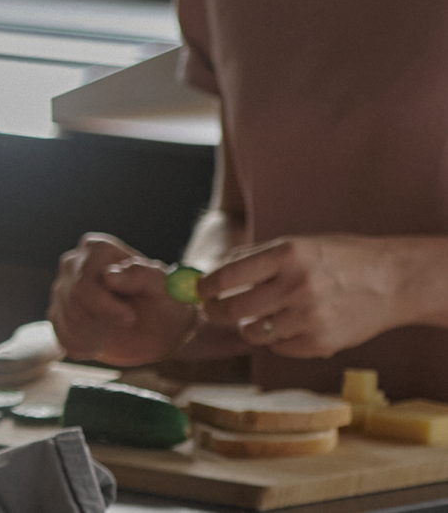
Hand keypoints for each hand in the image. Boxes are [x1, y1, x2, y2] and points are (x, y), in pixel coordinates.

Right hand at [49, 233, 197, 366]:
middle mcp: (74, 263)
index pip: (85, 280)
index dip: (104, 304)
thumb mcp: (163, 290)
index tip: (129, 318)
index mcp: (98, 249)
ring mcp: (63, 288)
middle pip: (73, 299)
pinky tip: (106, 336)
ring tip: (120, 327)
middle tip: (128, 323)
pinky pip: (64, 336)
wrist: (157, 328)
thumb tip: (110, 276)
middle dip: (103, 320)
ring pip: (69, 320)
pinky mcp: (58, 312)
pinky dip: (88, 344)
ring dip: (99, 333)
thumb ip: (141, 276)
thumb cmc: (163, 302)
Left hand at [200, 235, 414, 358]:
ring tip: (258, 318)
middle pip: (232, 309)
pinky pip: (278, 348)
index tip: (199, 291)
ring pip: (253, 333)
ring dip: (248, 327)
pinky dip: (277, 340)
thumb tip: (211, 272)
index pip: (227, 276)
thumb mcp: (298, 244)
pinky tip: (291, 326)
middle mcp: (296, 285)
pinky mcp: (321, 342)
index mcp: (287, 254)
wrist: (393, 281)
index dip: (205, 287)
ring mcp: (309, 317)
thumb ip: (255, 258)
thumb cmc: (339, 259)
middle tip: (212, 311)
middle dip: (214, 312)